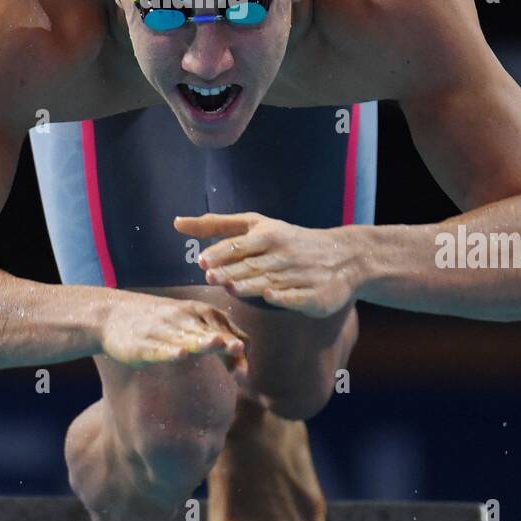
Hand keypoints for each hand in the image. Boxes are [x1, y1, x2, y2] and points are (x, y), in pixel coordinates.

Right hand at [100, 293, 248, 378]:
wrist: (114, 315)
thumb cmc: (160, 325)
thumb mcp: (190, 327)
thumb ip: (217, 343)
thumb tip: (245, 370)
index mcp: (198, 312)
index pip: (224, 329)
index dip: (235, 350)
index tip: (242, 374)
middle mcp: (182, 318)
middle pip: (207, 330)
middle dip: (223, 340)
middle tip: (238, 348)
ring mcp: (162, 330)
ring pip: (185, 336)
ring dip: (201, 340)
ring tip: (215, 342)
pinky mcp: (142, 344)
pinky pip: (159, 348)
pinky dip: (170, 350)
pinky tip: (181, 353)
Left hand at [174, 212, 364, 317]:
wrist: (343, 256)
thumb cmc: (288, 240)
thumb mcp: (256, 225)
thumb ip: (217, 225)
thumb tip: (177, 222)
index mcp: (268, 235)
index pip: (239, 245)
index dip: (221, 253)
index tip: (202, 261)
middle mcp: (283, 254)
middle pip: (252, 264)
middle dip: (231, 270)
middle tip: (210, 277)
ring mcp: (299, 274)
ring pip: (270, 280)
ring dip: (251, 284)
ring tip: (231, 287)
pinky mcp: (314, 294)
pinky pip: (297, 295)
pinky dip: (284, 295)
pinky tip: (270, 297)